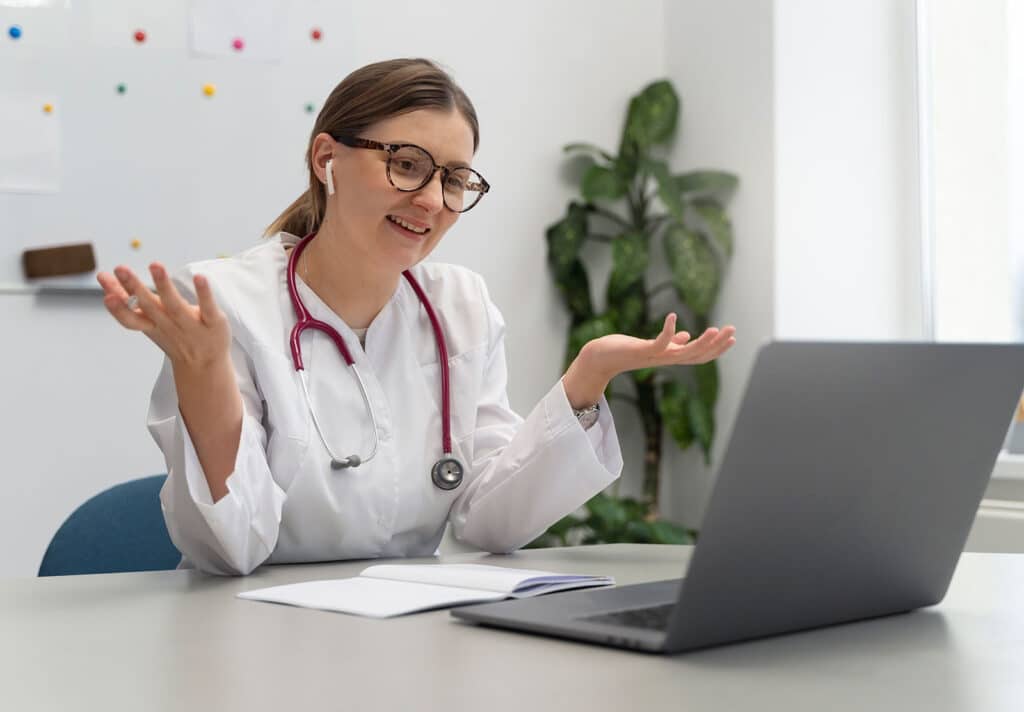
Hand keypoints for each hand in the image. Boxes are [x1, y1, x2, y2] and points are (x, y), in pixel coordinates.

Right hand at [96, 263, 230, 370]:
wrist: (205, 365)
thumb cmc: (173, 336)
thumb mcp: (148, 320)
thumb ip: (126, 299)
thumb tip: (101, 276)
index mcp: (152, 324)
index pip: (130, 317)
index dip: (116, 306)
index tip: (104, 287)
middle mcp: (169, 325)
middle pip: (149, 306)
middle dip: (134, 287)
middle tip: (120, 268)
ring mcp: (191, 325)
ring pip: (175, 305)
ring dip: (164, 285)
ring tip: (155, 265)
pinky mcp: (214, 323)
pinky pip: (208, 308)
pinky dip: (204, 293)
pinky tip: (199, 276)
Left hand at [586, 313, 735, 379]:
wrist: (600, 359)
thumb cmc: (624, 350)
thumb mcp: (652, 345)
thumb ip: (672, 343)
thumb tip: (686, 336)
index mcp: (669, 357)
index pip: (699, 355)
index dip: (716, 349)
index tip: (732, 338)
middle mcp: (665, 359)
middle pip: (697, 356)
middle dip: (716, 345)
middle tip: (732, 331)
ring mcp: (654, 356)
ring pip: (684, 353)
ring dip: (701, 342)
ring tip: (716, 329)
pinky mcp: (641, 351)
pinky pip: (659, 343)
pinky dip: (668, 331)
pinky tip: (673, 316)